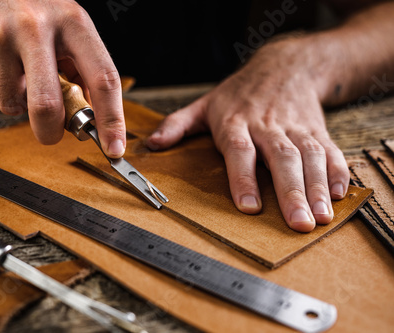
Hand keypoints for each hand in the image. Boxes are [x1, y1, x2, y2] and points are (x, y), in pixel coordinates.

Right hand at [0, 0, 125, 156]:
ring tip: (18, 74)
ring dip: (17, 103)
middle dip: (49, 132)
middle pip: (47, 104)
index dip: (111, 119)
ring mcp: (0, 34)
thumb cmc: (36, 14)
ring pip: (12, 103)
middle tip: (50, 134)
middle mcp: (37, 25)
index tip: (114, 147)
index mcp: (74, 22)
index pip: (103, 78)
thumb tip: (94, 119)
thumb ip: (83, 69)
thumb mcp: (69, 28)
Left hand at [146, 40, 349, 231]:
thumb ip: (178, 125)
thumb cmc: (239, 93)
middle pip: (281, 158)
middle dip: (290, 192)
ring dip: (317, 187)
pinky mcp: (317, 129)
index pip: (240, 151)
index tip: (250, 207)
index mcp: (237, 123)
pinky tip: (339, 194)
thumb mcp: (205, 104)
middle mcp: (268, 126)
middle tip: (298, 223)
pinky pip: (330, 150)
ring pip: (308, 156)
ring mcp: (296, 127)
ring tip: (320, 217)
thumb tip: (152, 144)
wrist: (284, 66)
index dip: (244, 178)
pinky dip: (337, 171)